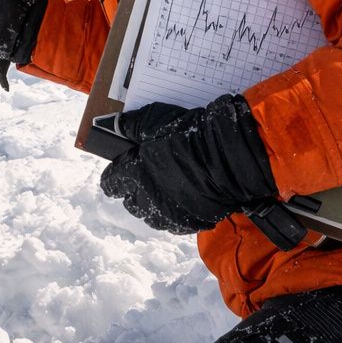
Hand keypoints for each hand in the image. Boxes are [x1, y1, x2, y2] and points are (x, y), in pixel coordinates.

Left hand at [99, 96, 278, 235]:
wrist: (230, 157)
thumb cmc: (190, 134)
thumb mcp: (154, 120)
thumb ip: (130, 125)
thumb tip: (114, 125)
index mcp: (134, 175)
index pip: (111, 183)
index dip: (114, 175)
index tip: (119, 170)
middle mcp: (148, 199)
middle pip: (131, 202)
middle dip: (134, 190)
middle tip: (144, 177)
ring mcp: (170, 214)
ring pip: (152, 216)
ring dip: (153, 204)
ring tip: (163, 190)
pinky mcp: (191, 222)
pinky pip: (175, 222)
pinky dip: (175, 212)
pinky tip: (182, 200)